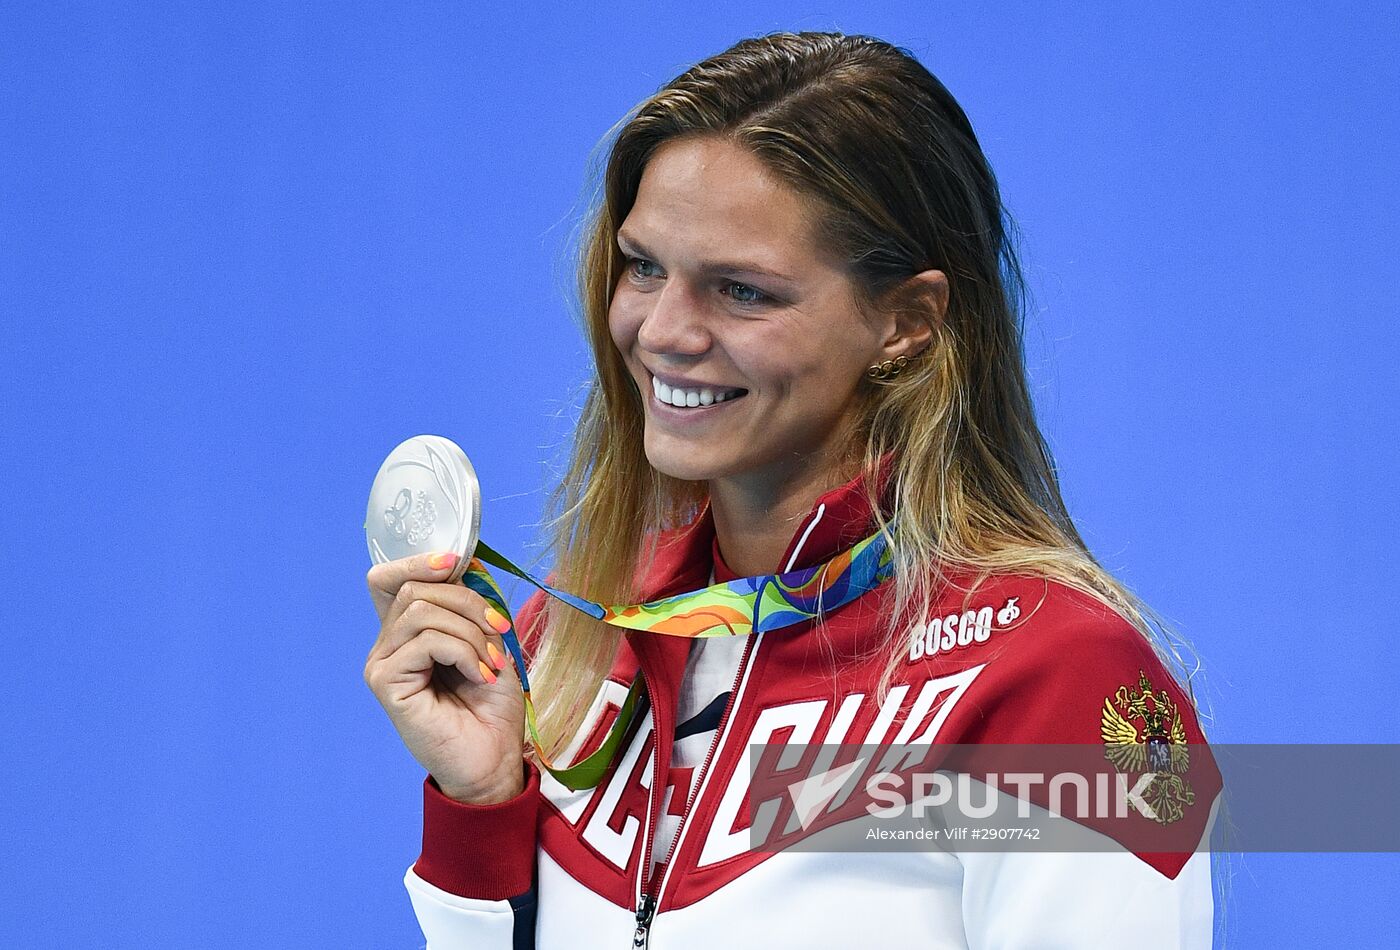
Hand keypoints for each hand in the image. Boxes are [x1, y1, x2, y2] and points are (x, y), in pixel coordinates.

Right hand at [364, 552, 526, 802]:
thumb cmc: (491, 708)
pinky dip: (463, 651)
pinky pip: (426, 641)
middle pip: (415, 588)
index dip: (419, 561)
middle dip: (468, 600)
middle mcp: (388, 646)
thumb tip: (465, 563)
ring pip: (421, 611)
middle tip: (499, 632)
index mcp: (407, 634)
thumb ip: (469, 605)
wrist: (494, 762)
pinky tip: (479, 675)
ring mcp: (382, 665)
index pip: (388, 579)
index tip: (458, 561)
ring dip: (470, 631)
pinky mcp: (386, 684)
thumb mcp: (488, 642)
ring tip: (491, 662)